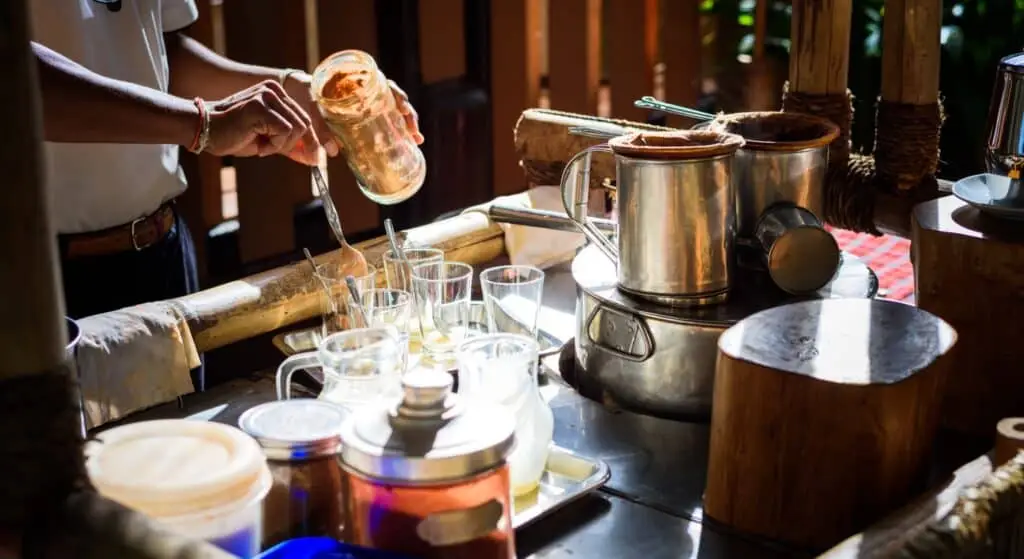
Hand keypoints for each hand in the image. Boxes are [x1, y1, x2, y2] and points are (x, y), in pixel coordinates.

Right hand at [205, 80, 319, 165]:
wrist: (204, 130)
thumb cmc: (233, 135)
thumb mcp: (268, 140)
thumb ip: (290, 145)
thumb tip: (315, 159)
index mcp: (276, 93)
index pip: (304, 117)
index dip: (312, 140)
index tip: (316, 159)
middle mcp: (274, 90)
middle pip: (305, 123)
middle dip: (297, 145)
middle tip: (273, 151)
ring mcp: (267, 96)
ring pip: (297, 128)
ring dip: (281, 145)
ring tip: (261, 144)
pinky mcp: (261, 107)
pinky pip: (285, 131)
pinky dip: (273, 145)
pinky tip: (257, 144)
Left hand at [284, 72, 424, 156]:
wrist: (298, 92)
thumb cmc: (306, 97)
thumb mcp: (312, 110)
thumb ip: (320, 130)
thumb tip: (331, 153)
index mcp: (357, 82)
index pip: (385, 85)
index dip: (398, 97)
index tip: (404, 109)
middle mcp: (367, 90)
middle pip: (396, 99)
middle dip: (409, 115)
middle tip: (414, 132)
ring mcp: (369, 102)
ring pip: (395, 110)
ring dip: (407, 123)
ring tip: (416, 139)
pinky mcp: (367, 114)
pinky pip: (387, 119)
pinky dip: (398, 129)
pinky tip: (407, 141)